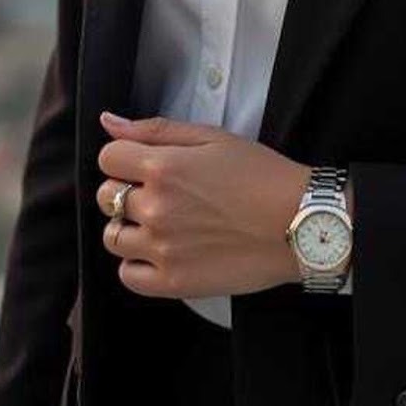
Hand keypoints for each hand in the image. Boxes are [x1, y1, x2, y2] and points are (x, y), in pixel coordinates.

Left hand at [95, 110, 310, 298]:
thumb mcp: (213, 138)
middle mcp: (157, 208)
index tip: (142, 164)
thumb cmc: (262, 176)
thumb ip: (156, 129)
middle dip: (126, 190)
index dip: (124, 158)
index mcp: (163, 167)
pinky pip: (128, 276)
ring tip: (161, 223)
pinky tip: (161, 252)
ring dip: (130, 227)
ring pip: (113, 237)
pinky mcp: (174, 282)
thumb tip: (110, 122)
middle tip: (159, 193)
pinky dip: (137, 265)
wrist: (299, 222)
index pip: (108, 158)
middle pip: (107, 197)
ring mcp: (163, 249)